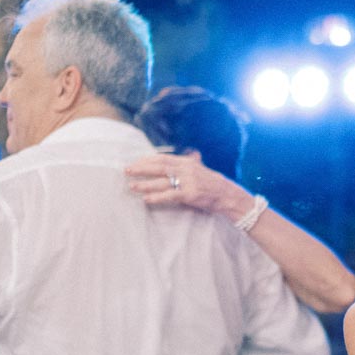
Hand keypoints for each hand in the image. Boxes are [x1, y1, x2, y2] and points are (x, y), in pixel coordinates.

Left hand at [125, 152, 249, 218]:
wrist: (228, 195)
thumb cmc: (213, 184)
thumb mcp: (201, 169)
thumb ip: (191, 163)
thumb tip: (187, 155)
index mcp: (187, 162)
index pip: (162, 158)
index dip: (147, 160)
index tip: (134, 162)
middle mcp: (186, 169)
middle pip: (158, 167)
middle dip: (141, 168)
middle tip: (126, 171)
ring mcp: (188, 181)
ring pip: (162, 181)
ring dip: (145, 184)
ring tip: (132, 186)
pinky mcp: (190, 194)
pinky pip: (170, 195)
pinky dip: (157, 197)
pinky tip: (146, 199)